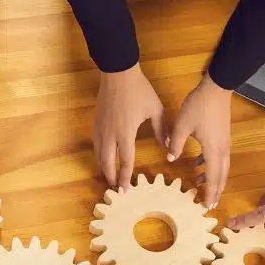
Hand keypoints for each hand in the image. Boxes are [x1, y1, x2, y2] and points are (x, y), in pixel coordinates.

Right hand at [94, 64, 169, 191]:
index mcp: (126, 133)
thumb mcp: (155, 110)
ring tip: (109, 178)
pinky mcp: (96, 123)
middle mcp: (110, 135)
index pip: (125, 161)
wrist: (118, 73)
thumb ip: (162, 130)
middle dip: (111, 178)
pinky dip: (98, 156)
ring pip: (98, 155)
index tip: (126, 190)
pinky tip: (103, 159)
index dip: (125, 177)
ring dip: (103, 169)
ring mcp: (101, 129)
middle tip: (116, 189)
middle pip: (107, 163)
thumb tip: (168, 146)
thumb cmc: (139, 90)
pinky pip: (95, 145)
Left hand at [167, 74, 231, 208]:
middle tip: (209, 204)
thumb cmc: (199, 106)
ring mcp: (224, 143)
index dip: (210, 193)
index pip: (213, 178)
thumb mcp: (182, 125)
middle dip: (215, 191)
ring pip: (221, 167)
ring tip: (202, 187)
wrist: (217, 87)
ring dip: (214, 179)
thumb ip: (175, 143)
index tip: (206, 207)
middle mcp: (222, 150)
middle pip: (221, 176)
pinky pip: (218, 157)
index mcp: (213, 150)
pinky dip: (210, 165)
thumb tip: (170, 158)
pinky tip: (198, 164)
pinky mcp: (223, 136)